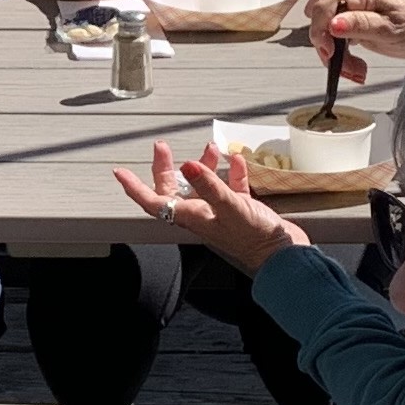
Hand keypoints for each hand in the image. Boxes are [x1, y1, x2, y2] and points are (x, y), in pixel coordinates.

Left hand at [112, 140, 309, 276]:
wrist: (284, 257)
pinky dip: (232, 173)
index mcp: (192, 217)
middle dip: (166, 167)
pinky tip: (237, 161)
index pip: (154, 201)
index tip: (120, 172)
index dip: (135, 188)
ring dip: (203, 165)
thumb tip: (188, 165)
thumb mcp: (229, 207)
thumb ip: (208, 185)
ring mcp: (221, 213)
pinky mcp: (241, 211)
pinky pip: (231, 188)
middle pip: (174, 190)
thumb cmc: (255, 238)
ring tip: (210, 148)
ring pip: (202, 185)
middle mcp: (202, 215)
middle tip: (162, 146)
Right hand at [314, 0, 404, 58]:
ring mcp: (352, 10)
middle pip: (320, 17)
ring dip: (333, 53)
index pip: (325, 5)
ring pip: (324, 29)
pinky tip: (349, 63)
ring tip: (355, 68)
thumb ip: (361, 24)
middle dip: (326, 45)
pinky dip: (337, 53)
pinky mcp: (353, 23)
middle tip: (346, 66)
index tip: (329, 52)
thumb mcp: (390, 28)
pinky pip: (333, 36)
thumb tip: (333, 24)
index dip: (321, 29)